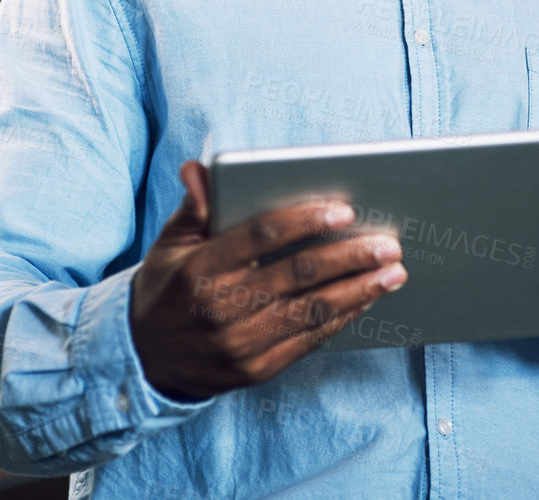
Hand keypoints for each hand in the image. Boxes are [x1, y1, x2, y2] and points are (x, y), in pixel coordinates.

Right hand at [128, 160, 408, 400]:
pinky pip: (308, 341)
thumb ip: (194, 208)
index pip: (259, 237)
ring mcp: (239, 344)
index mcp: (201, 269)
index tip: (344, 209)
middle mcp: (221, 308)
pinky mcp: (255, 370)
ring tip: (393, 272)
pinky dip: (342, 318)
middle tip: (387, 243)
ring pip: (311, 311)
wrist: (145, 358)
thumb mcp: (170, 244)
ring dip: (359, 290)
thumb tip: (200, 168)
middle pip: (297, 275)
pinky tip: (366, 299)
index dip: (304, 221)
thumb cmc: (168, 287)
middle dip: (349, 257)